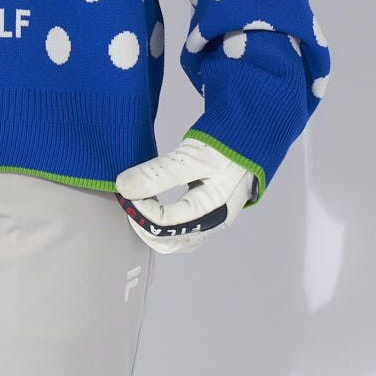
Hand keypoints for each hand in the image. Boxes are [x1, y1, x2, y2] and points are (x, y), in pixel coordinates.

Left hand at [115, 136, 256, 253]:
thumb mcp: (193, 156)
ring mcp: (210, 219)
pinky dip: (161, 221)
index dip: (139, 208)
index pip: (166, 223)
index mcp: (214, 211)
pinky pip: (180, 228)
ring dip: (150, 225)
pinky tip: (149, 206)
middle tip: (126, 199)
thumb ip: (158, 173)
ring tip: (134, 202)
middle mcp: (213, 222)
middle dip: (142, 222)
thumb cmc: (229, 145)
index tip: (123, 187)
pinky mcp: (207, 211)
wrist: (252, 135)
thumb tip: (123, 186)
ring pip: (174, 239)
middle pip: (169, 240)